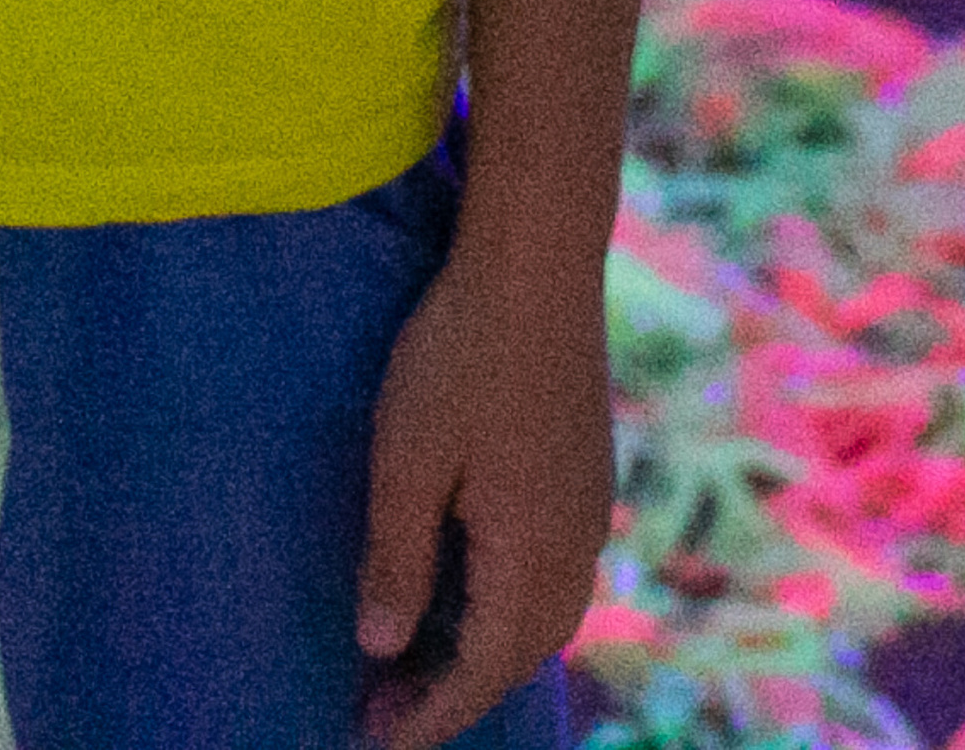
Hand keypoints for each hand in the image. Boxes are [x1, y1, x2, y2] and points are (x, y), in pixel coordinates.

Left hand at [355, 250, 614, 748]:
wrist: (537, 263)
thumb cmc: (460, 354)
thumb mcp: (407, 458)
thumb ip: (396, 559)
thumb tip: (381, 649)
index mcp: (532, 557)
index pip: (481, 672)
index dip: (428, 715)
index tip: (374, 739)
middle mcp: (576, 548)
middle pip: (517, 655)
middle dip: (453, 692)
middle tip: (381, 706)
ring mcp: (590, 510)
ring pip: (541, 616)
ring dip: (482, 648)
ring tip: (416, 659)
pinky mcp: (586, 475)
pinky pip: (552, 572)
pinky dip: (506, 603)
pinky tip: (467, 585)